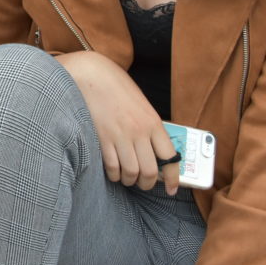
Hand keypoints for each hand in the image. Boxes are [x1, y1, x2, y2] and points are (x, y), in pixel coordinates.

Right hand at [57, 51, 179, 192]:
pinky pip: (112, 167)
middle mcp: (139, 131)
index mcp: (154, 122)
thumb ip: (149, 127)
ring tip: (126, 178)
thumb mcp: (141, 105)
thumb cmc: (117, 88)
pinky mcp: (102, 138)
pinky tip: (114, 172)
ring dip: (129, 181)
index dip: (173, 178)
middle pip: (150, 171)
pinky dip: (114, 175)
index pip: (171, 157)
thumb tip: (155, 153)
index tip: (171, 189)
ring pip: (131, 173)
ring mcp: (120, 135)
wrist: (92, 75)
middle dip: (147, 184)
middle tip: (143, 184)